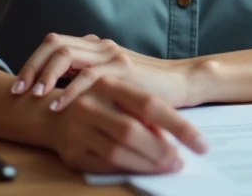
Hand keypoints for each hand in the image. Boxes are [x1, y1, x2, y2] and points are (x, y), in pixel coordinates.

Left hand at [12, 33, 198, 111]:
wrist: (180, 83)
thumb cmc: (143, 86)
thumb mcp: (110, 79)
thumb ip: (86, 77)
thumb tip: (53, 91)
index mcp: (95, 46)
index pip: (54, 42)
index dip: (32, 61)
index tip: (19, 85)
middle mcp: (100, 46)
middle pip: (54, 44)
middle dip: (32, 66)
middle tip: (19, 90)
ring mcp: (111, 55)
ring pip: (67, 55)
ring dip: (45, 76)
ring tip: (34, 96)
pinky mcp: (123, 70)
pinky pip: (88, 76)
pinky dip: (69, 91)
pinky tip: (58, 105)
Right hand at [46, 77, 209, 174]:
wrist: (49, 113)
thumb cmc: (98, 102)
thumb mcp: (121, 94)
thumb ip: (145, 109)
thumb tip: (175, 136)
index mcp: (109, 83)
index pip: (150, 104)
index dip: (179, 126)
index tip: (201, 144)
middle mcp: (90, 104)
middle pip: (133, 132)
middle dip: (162, 151)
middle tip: (181, 162)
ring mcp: (77, 129)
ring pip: (119, 152)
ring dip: (148, 164)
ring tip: (168, 166)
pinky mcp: (72, 152)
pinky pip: (105, 166)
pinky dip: (129, 169)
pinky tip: (145, 169)